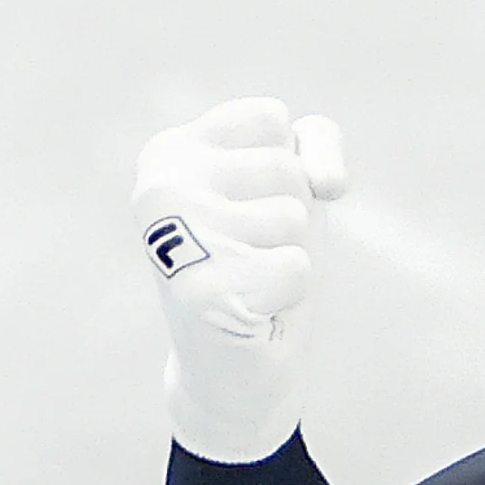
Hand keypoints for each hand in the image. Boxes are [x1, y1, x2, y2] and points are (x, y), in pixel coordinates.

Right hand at [134, 95, 347, 461]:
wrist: (239, 366)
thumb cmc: (264, 265)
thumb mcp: (295, 186)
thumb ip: (315, 144)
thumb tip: (326, 181)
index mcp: (170, 150)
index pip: (272, 118)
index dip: (292, 168)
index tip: (256, 206)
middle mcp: (158, 184)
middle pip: (287, 169)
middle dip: (292, 218)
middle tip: (255, 256)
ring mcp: (172, 234)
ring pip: (293, 216)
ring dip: (289, 255)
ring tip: (252, 280)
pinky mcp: (198, 288)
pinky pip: (294, 267)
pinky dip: (288, 294)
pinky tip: (252, 310)